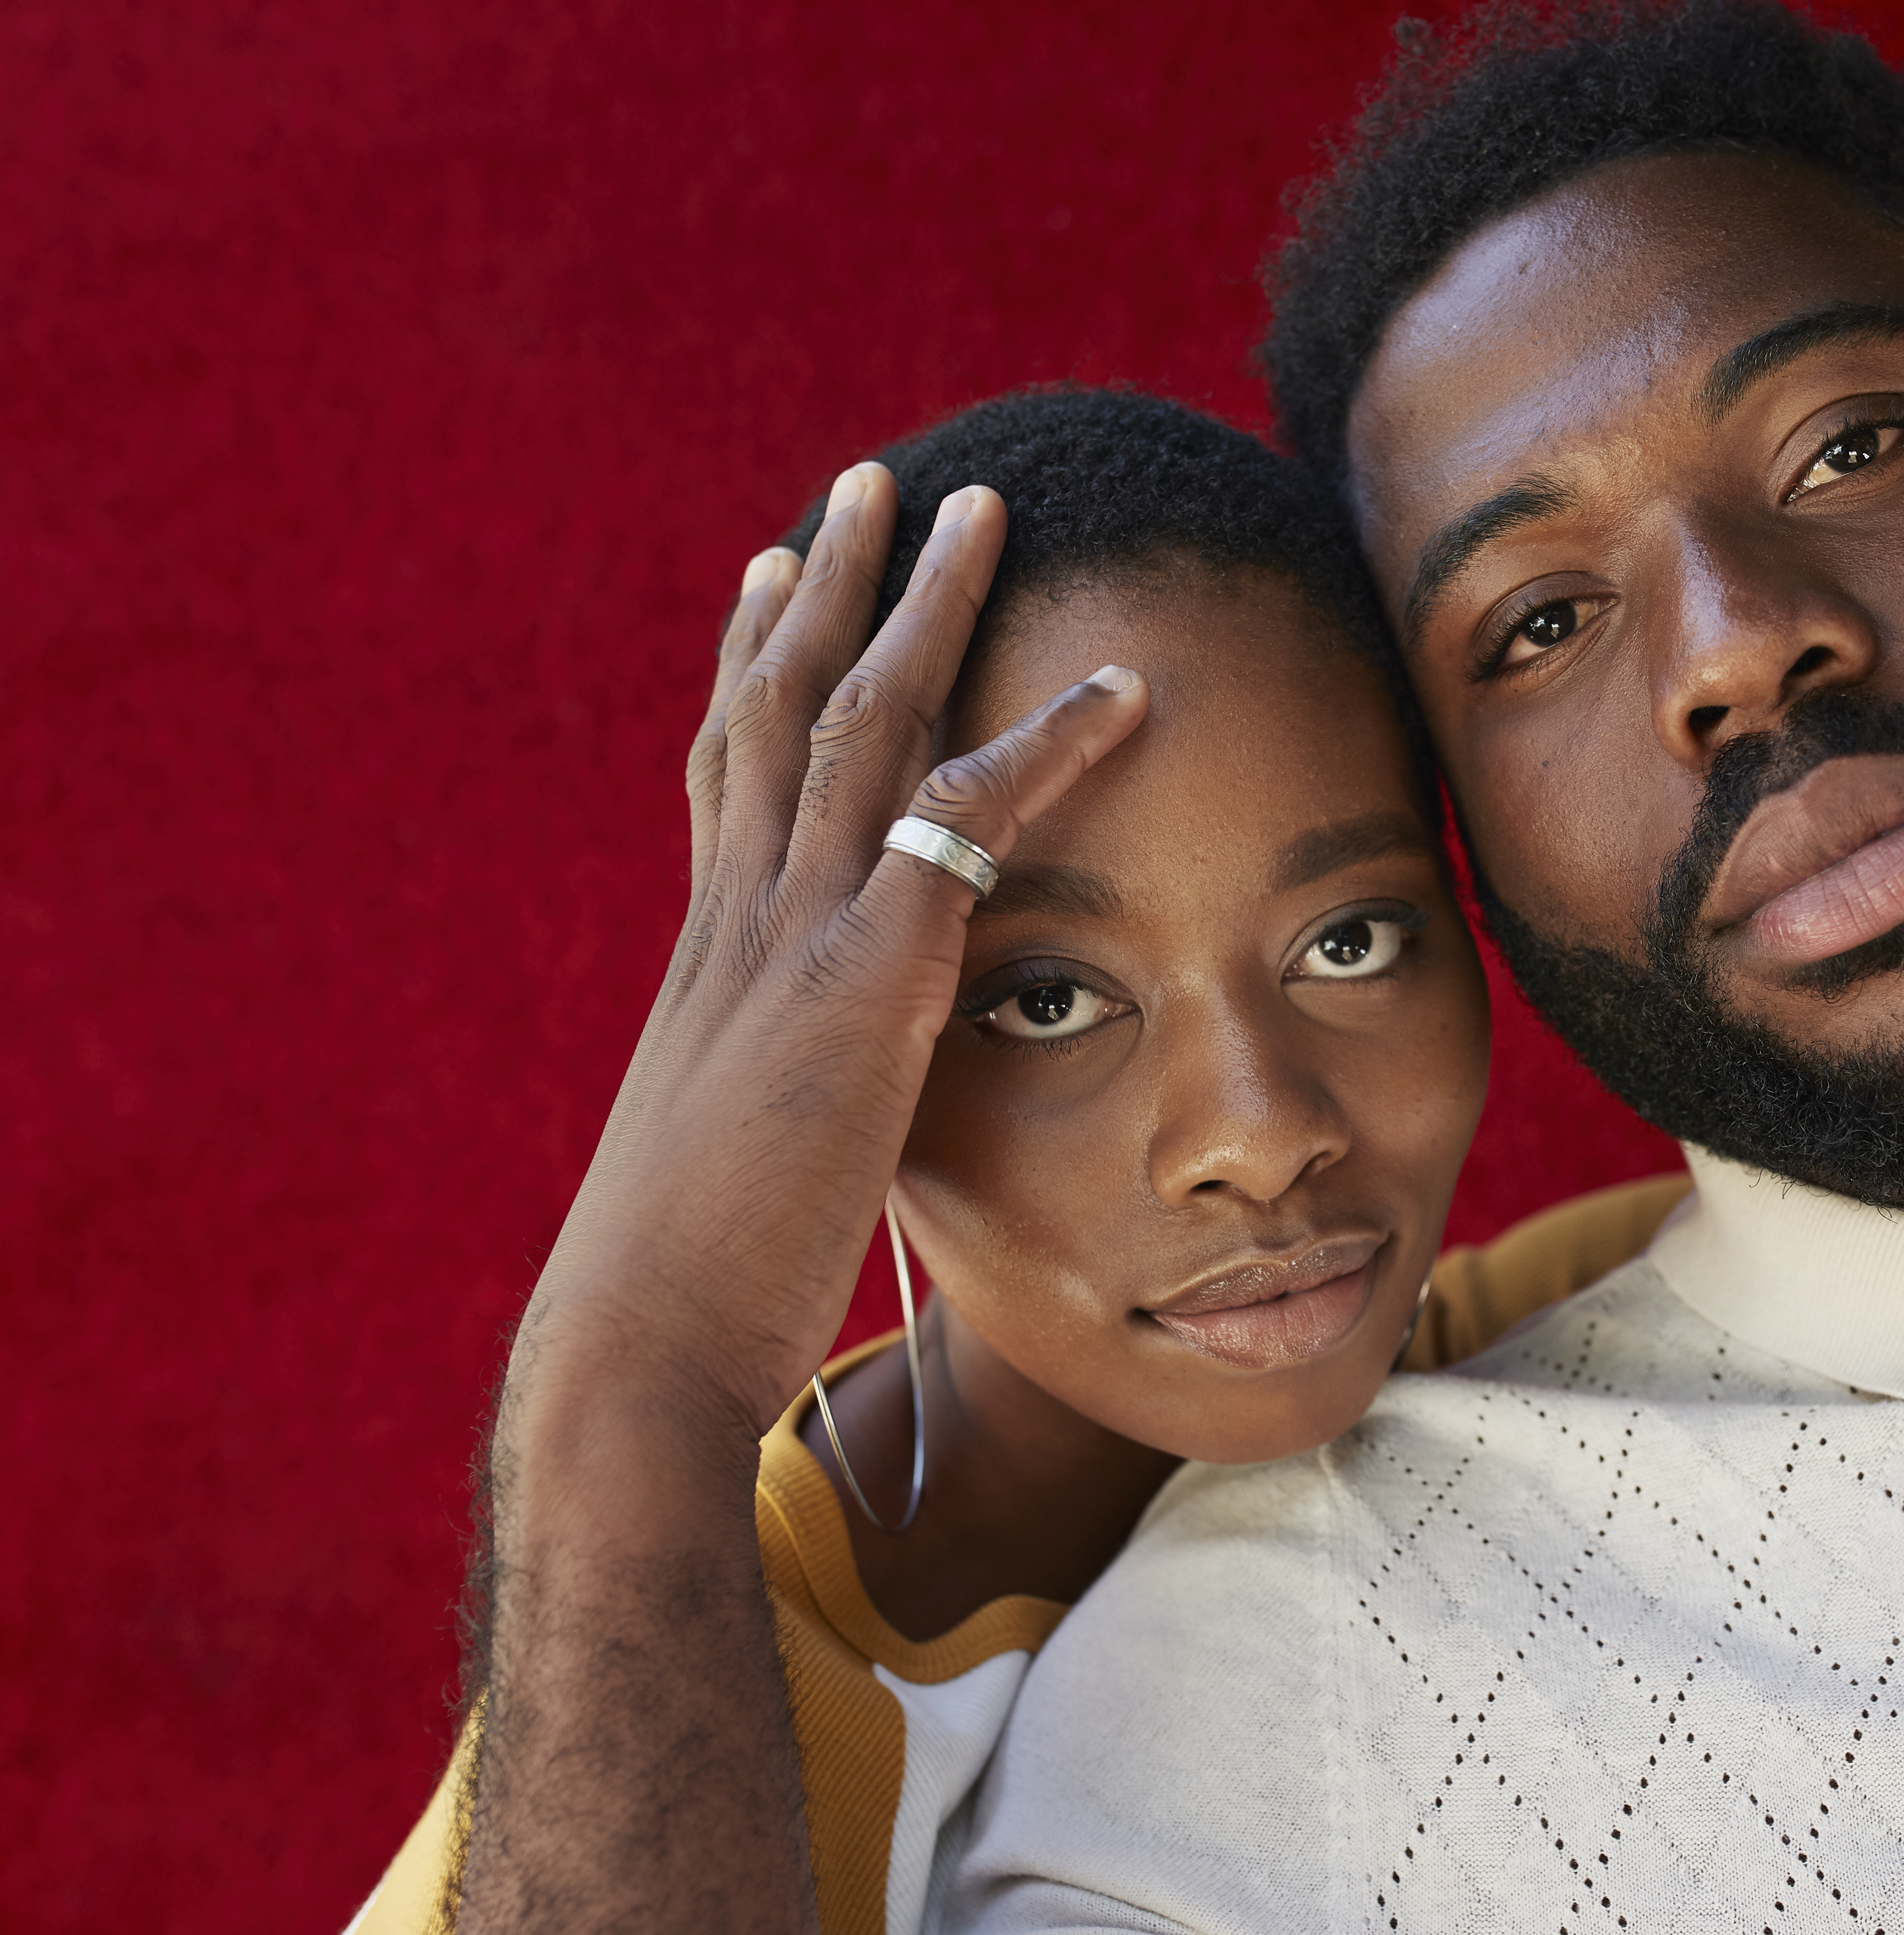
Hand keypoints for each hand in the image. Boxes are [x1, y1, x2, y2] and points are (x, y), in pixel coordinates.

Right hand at [516, 463, 1145, 1444]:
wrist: (641, 1341)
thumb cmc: (691, 1284)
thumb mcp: (739, 1160)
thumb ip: (785, 1102)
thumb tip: (814, 1108)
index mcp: (711, 959)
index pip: (728, 778)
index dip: (749, 672)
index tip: (773, 583)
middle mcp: (739, 919)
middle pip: (779, 705)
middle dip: (828, 586)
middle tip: (868, 485)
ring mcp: (794, 935)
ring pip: (858, 718)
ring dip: (920, 602)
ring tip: (975, 504)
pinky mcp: (864, 978)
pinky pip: (967, 822)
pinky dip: (1048, 745)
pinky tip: (1123, 690)